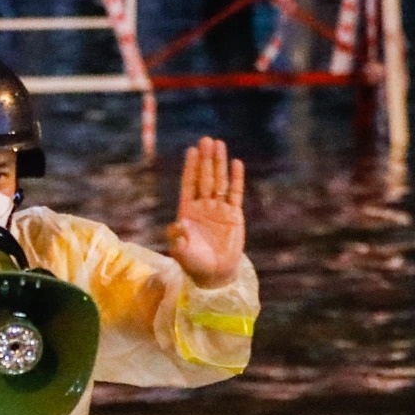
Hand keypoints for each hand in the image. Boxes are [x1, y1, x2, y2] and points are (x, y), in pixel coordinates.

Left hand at [170, 136, 247, 285]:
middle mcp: (203, 206)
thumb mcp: (180, 251)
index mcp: (188, 211)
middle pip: (205, 178)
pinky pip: (235, 193)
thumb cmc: (194, 263)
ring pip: (219, 181)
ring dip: (219, 163)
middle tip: (206, 140)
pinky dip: (236, 178)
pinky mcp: (234, 215)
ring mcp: (219, 209)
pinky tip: (235, 163)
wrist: (214, 274)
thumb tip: (178, 224)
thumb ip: (177, 237)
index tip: (191, 150)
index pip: (189, 184)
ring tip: (219, 144)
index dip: (190, 168)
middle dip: (205, 160)